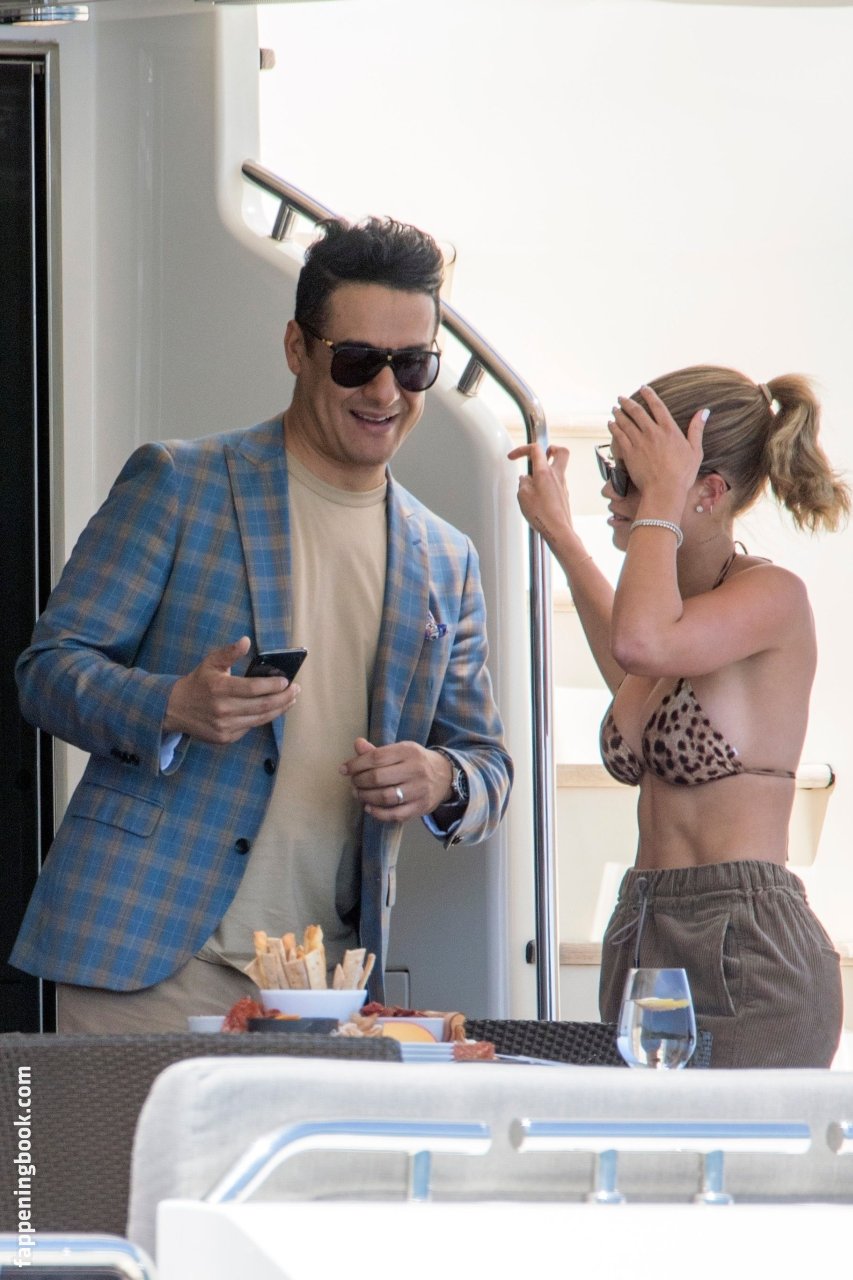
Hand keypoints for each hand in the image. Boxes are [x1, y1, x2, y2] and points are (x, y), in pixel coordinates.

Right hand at [163, 636, 299, 743]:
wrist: (175, 709)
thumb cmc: (198, 682)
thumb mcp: (211, 662)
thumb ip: (229, 652)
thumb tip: (246, 641)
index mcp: (219, 688)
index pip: (253, 688)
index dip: (273, 685)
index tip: (287, 681)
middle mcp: (222, 709)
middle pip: (262, 706)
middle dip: (284, 698)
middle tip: (296, 690)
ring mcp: (224, 726)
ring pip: (260, 719)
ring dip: (279, 709)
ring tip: (290, 700)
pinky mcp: (225, 737)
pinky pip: (250, 727)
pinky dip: (263, 718)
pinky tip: (272, 709)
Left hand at [340, 737, 453, 822]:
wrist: (446, 776)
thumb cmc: (416, 762)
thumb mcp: (400, 751)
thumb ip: (377, 751)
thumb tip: (357, 744)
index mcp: (408, 751)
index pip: (376, 757)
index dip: (356, 764)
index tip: (344, 770)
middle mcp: (416, 770)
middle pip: (379, 778)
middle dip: (359, 781)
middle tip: (353, 783)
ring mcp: (419, 790)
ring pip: (385, 797)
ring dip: (366, 797)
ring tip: (358, 794)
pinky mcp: (420, 807)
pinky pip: (395, 814)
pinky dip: (378, 813)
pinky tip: (368, 807)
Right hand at [508, 442, 575, 543]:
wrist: (558, 530)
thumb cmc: (542, 514)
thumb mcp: (523, 496)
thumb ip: (523, 483)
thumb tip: (525, 479)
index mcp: (544, 472)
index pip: (536, 449)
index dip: (522, 449)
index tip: (513, 457)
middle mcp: (557, 476)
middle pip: (561, 452)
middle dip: (551, 448)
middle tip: (542, 454)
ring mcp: (562, 485)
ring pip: (559, 468)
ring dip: (546, 469)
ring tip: (533, 482)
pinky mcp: (563, 495)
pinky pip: (556, 483)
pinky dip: (547, 484)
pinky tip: (538, 495)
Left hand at [611, 386, 707, 502]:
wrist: (664, 490)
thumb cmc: (683, 474)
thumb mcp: (696, 451)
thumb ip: (697, 429)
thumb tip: (704, 411)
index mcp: (669, 430)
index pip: (658, 406)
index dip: (649, 395)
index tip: (643, 388)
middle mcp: (652, 432)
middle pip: (637, 412)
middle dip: (628, 402)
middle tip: (621, 398)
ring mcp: (639, 442)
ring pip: (625, 422)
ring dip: (619, 413)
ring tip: (614, 409)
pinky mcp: (629, 453)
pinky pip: (619, 436)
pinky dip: (614, 428)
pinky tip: (610, 424)